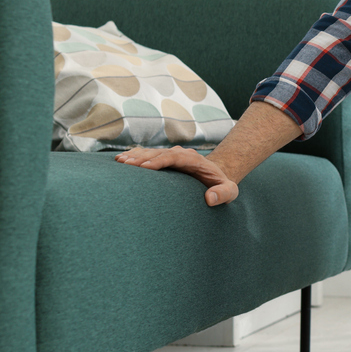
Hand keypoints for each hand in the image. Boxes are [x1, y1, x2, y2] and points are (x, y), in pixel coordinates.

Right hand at [114, 145, 238, 206]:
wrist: (218, 175)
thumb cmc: (223, 186)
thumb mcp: (230, 191)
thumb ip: (223, 194)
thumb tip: (210, 198)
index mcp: (195, 160)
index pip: (175, 157)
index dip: (160, 161)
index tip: (145, 167)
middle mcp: (182, 154)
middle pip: (160, 153)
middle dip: (142, 158)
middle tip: (126, 164)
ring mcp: (173, 155)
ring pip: (152, 152)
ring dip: (136, 156)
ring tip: (120, 162)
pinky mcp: (165, 158)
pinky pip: (149, 155)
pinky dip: (135, 156)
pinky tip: (121, 159)